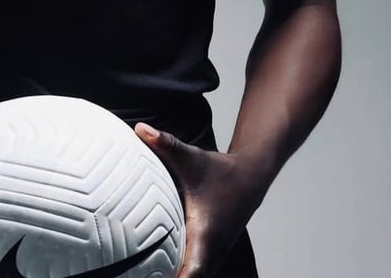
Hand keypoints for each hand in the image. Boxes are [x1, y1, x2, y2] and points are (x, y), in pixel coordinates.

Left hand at [134, 124, 268, 277]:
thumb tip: (141, 128)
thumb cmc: (219, 171)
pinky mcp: (210, 255)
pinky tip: (159, 271)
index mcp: (205, 236)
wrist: (249, 178)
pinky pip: (194, 273)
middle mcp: (210, 253)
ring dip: (173, 277)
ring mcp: (212, 257)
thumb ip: (165, 144)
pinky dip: (179, 275)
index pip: (191, 273)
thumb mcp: (191, 158)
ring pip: (192, 277)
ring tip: (142, 276)